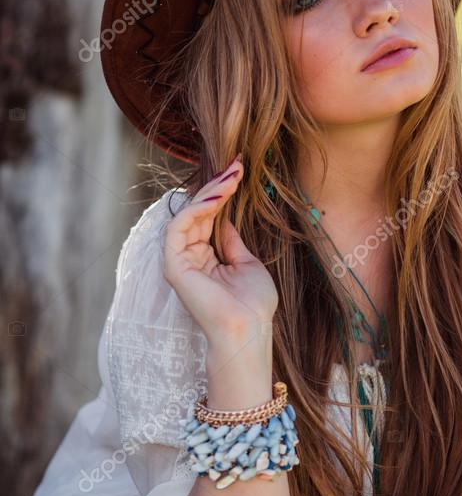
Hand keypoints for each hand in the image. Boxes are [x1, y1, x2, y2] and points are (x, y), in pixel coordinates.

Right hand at [163, 157, 278, 339]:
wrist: (248, 330)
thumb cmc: (253, 304)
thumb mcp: (246, 263)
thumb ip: (232, 241)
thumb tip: (226, 218)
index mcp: (205, 259)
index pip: (209, 218)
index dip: (222, 194)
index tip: (239, 171)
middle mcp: (190, 258)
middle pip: (198, 213)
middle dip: (217, 187)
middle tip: (236, 166)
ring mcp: (180, 261)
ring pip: (188, 215)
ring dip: (210, 193)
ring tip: (230, 178)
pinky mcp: (174, 265)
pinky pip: (180, 226)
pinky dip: (198, 207)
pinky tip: (220, 195)